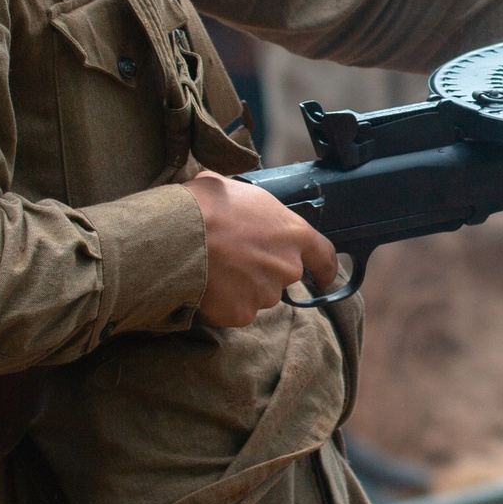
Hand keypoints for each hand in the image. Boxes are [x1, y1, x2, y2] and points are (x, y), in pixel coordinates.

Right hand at [182, 172, 337, 327]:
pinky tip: (205, 287)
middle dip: (262, 271)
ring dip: (240, 287)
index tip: (323, 278)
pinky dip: (221, 304)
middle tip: (232, 259)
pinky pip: (234, 311)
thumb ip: (250, 206)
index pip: (325, 257)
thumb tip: (235, 201)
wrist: (177, 236)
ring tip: (213, 269)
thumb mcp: (234, 189)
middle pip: (281, 276)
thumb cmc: (205, 206)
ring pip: (257, 295)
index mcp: (294, 234)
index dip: (324, 269)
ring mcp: (266, 293)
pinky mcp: (242, 313)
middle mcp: (288, 267)